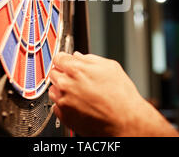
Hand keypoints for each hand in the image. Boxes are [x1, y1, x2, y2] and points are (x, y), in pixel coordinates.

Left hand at [48, 51, 178, 135]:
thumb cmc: (121, 96)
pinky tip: (79, 105)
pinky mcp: (64, 116)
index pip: (58, 57)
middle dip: (63, 73)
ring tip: (80, 94)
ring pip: (53, 90)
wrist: (125, 121)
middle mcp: (66, 85)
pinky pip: (57, 106)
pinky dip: (65, 104)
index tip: (66, 61)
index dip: (64, 59)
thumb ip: (90, 59)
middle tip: (77, 79)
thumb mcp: (110, 67)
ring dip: (62, 89)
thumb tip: (79, 56)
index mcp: (76, 70)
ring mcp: (64, 102)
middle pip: (54, 73)